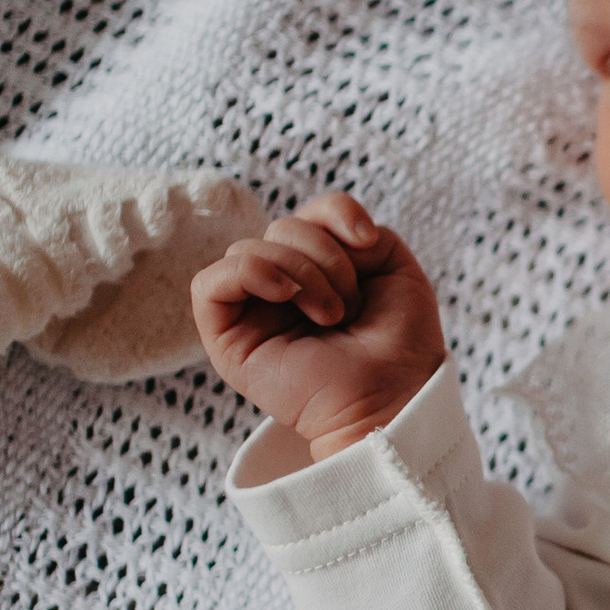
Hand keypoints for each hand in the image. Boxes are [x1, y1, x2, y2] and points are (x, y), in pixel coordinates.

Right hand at [191, 192, 445, 458]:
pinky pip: (208, 283)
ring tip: (331, 314)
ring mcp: (251, 312)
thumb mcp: (394, 265)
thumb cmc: (400, 342)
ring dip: (298, 271)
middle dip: (323, 255)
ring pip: (247, 249)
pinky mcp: (226, 338)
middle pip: (280, 228)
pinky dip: (249, 273)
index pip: (307, 215)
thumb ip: (353, 229)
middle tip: (350, 303)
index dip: (334, 213)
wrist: (394, 396)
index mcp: (317, 271)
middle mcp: (280, 288)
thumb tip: (314, 224)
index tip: (368, 240)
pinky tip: (284, 295)